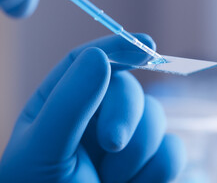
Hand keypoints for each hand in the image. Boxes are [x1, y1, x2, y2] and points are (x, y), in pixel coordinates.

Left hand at [0, 34, 185, 182]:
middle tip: (111, 146)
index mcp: (60, 105)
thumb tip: (101, 57)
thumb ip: (69, 103)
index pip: (87, 63)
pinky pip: (173, 150)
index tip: (146, 46)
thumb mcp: (42, 153)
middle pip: (128, 88)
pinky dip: (158, 172)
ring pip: (156, 118)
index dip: (118, 48)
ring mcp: (127, 141)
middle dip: (126, 114)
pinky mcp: (151, 164)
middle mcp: (95, 118)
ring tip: (111, 182)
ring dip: (138, 153)